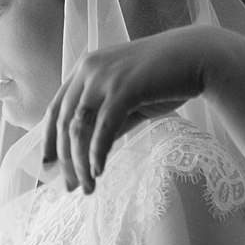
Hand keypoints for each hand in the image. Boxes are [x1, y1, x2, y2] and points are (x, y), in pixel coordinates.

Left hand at [43, 28, 220, 193]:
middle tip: (70, 187)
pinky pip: (104, 127)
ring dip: (80, 162)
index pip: (56, 108)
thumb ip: (107, 119)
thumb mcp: (127, 97)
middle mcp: (88, 70)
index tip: (47, 166)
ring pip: (80, 127)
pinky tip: (99, 172)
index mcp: (84, 68)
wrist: (196, 57)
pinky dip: (98, 152)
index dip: (48, 140)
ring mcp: (104, 77)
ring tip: (87, 187)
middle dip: (65, 159)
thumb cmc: (165, 77)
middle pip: (64, 122)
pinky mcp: (124, 88)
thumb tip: (91, 151)